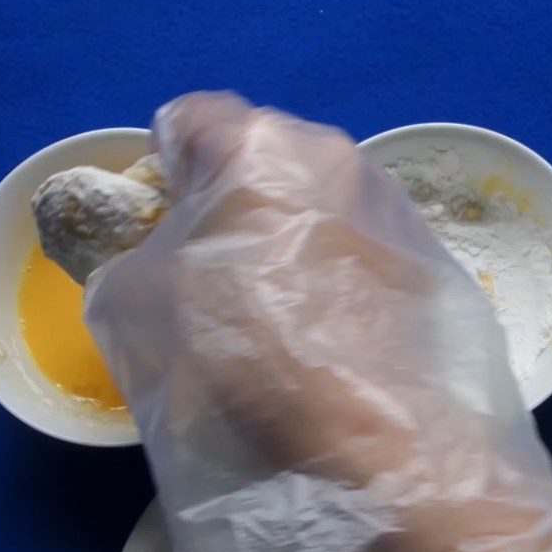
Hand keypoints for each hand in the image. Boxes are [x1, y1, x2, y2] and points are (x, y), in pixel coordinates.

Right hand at [87, 92, 551, 551]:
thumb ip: (127, 252)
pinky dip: (330, 263)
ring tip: (278, 304)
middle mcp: (331, 150)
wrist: (365, 432)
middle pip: (255, 158)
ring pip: (310, 197)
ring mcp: (386, 197)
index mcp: (255, 143)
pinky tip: (327, 321)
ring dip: (283, 231)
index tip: (161, 223)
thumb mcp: (132, 303)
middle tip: (213, 269)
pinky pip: (355, 237)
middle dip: (226, 200)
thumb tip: (158, 251)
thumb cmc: (236, 352)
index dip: (161, 169)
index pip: (188, 120)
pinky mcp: (424, 248)